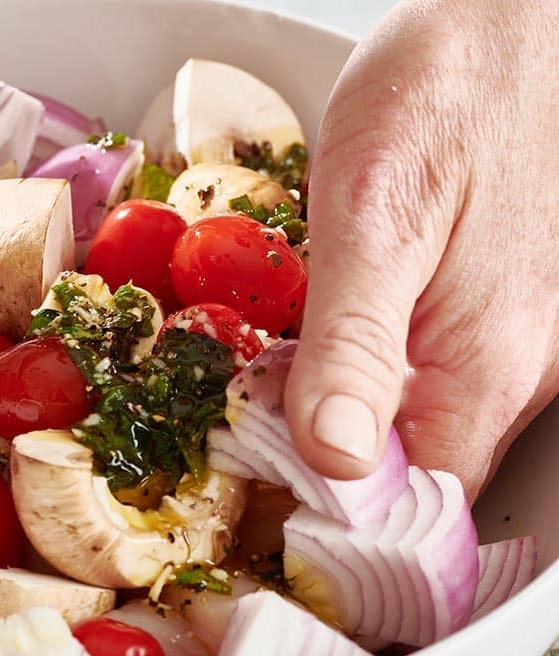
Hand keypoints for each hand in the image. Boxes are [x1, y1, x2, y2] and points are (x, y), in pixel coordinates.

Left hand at [285, 0, 558, 498]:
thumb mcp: (376, 214)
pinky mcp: (496, 311)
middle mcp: (514, 374)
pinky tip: (314, 338)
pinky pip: (424, 376)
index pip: (405, 509)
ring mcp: (512, 344)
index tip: (244, 495)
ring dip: (332, 420)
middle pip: (406, 476)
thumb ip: (357, 344)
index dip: (321, 515)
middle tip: (232, 435)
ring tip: (260, 386)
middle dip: (316, 469)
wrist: (511, 19)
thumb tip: (337, 461)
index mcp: (485, 369)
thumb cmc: (449, 92)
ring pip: (412, 426)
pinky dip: (360, 374)